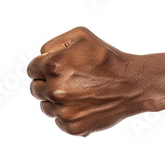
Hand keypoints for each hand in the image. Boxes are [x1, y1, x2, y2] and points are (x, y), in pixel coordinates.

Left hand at [27, 27, 149, 136]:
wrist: (133, 84)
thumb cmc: (106, 58)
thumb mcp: (80, 36)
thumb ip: (52, 44)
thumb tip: (40, 57)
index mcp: (53, 66)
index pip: (31, 69)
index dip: (42, 68)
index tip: (56, 69)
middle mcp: (55, 90)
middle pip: (35, 89)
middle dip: (47, 84)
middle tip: (68, 81)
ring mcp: (63, 111)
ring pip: (45, 106)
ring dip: (55, 100)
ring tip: (77, 93)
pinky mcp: (72, 127)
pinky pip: (58, 121)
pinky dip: (67, 115)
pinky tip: (82, 105)